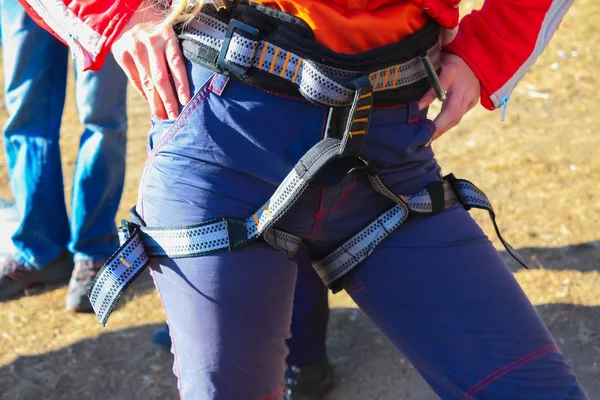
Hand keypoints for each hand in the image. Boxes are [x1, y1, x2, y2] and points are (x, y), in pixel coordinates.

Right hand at [112, 5, 189, 119]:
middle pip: (160, 78)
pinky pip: (134, 79)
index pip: (176, 64)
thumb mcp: (168, 32)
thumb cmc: (155, 26)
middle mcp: (149, 43)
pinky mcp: (120, 54)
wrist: (124, 10)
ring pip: (147, 82)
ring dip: (155, 102)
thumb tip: (182, 84)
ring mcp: (133, 49)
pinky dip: (144, 92)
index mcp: (166, 36)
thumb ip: (173, 53)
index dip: (181, 84)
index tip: (186, 101)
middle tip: (175, 117)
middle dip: (168, 100)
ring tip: (163, 116)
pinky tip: (151, 102)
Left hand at [418, 52, 479, 141]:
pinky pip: (459, 116)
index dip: (429, 97)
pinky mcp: (473, 101)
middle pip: (452, 111)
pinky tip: (437, 132)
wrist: (476, 59)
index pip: (441, 85)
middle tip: (424, 140)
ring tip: (428, 140)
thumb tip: (417, 104)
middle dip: (437, 127)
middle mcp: (464, 85)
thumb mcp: (436, 63)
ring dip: (442, 129)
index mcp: (453, 70)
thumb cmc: (449, 60)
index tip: (417, 108)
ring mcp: (471, 94)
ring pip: (457, 117)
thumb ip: (429, 80)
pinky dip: (448, 125)